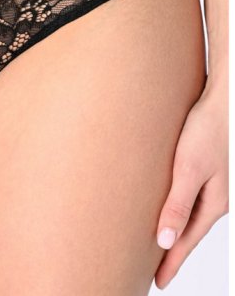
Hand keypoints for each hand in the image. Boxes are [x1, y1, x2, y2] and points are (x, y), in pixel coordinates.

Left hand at [154, 81, 228, 289]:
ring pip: (190, 215)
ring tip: (159, 244)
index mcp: (214, 203)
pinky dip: (178, 210)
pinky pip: (189, 198)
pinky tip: (168, 207)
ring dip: (175, 230)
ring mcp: (211, 184)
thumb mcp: (189, 169)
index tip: (159, 282)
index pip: (188, 241)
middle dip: (174, 251)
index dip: (172, 262)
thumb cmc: (208, 130)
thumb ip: (178, 204)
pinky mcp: (204, 169)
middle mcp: (215, 197)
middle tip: (157, 270)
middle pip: (190, 231)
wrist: (222, 102)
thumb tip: (166, 241)